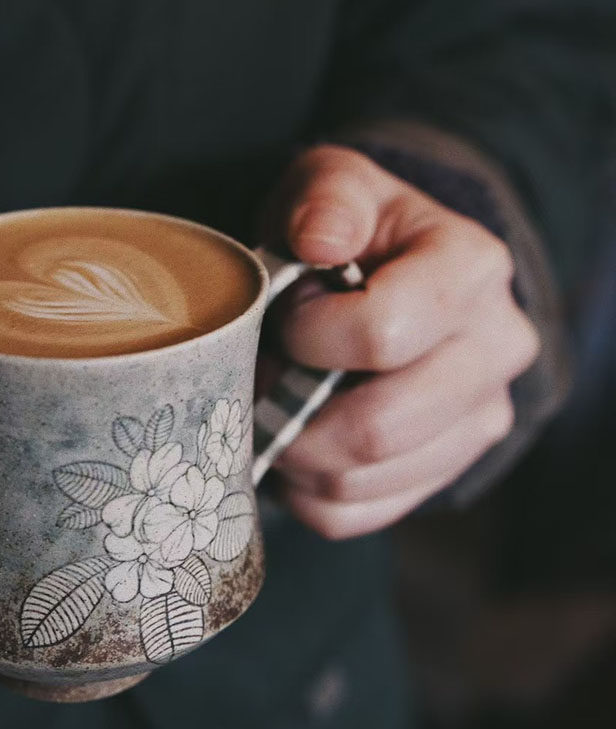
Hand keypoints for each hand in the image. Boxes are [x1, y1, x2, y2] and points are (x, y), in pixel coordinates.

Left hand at [264, 145, 538, 537]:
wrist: (388, 279)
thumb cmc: (352, 233)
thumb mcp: (332, 187)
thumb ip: (327, 198)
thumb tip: (322, 239)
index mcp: (471, 271)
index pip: (381, 334)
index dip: (307, 335)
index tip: (286, 318)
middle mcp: (493, 353)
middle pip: (376, 429)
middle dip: (291, 411)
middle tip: (262, 378)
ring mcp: (476, 421)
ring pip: (359, 481)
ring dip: (292, 451)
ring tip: (277, 403)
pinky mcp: (445, 470)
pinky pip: (355, 514)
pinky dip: (304, 490)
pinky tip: (298, 442)